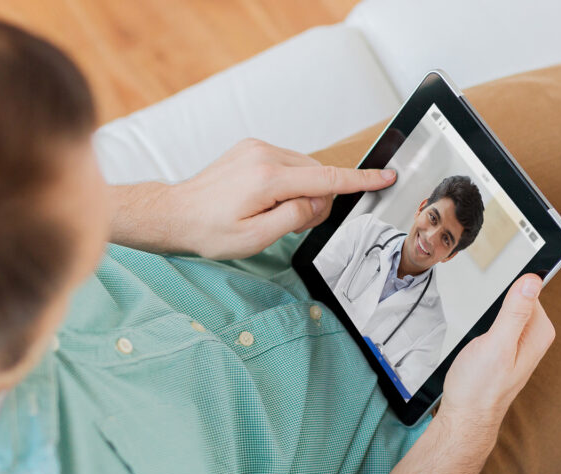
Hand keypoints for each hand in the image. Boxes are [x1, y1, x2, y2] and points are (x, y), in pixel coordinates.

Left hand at [110, 138, 396, 259]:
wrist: (175, 212)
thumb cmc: (208, 230)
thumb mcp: (255, 238)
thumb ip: (294, 217)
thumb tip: (317, 203)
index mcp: (268, 178)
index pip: (326, 179)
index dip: (360, 180)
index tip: (385, 176)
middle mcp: (264, 155)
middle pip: (317, 175)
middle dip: (316, 200)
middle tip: (290, 223)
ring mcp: (257, 148)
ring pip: (304, 169)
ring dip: (302, 191)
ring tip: (273, 213)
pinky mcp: (252, 148)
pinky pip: (288, 164)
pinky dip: (289, 182)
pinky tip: (268, 199)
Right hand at [440, 274, 555, 432]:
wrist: (466, 416)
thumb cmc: (479, 387)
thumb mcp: (496, 344)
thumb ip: (515, 312)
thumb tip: (532, 280)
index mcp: (539, 332)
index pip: (532, 289)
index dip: (510, 286)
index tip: (494, 295)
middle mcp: (535, 336)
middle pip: (519, 298)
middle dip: (497, 302)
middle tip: (484, 325)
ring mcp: (521, 343)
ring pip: (507, 310)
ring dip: (490, 314)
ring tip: (481, 336)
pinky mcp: (507, 348)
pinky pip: (501, 322)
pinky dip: (487, 323)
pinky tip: (479, 339)